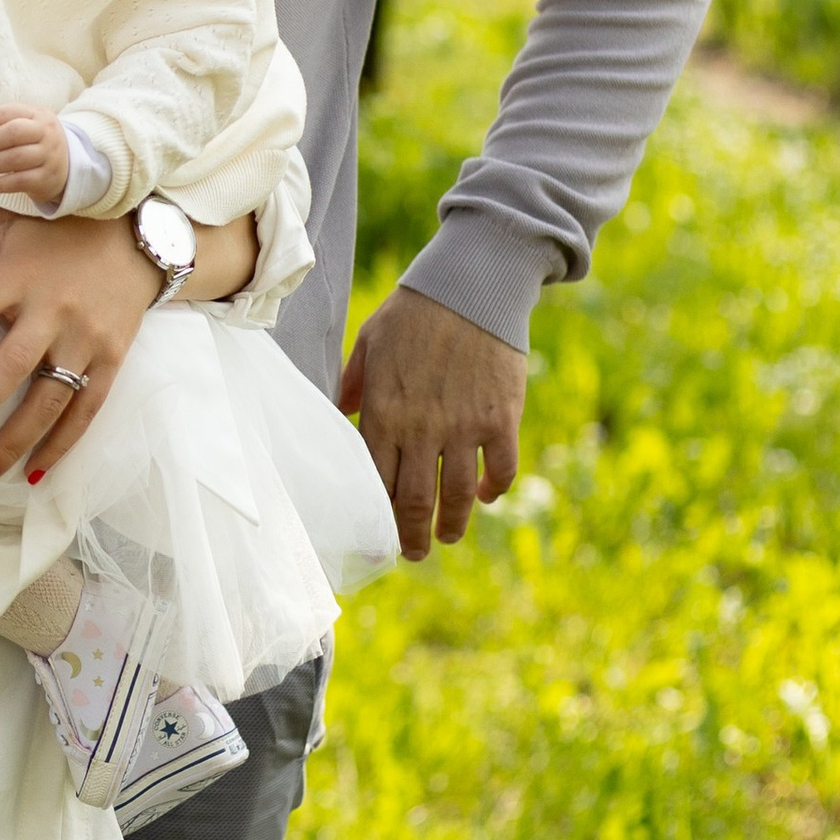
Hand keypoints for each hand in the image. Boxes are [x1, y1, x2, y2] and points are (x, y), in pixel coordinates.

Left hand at [0, 103, 71, 210]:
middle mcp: (47, 132)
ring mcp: (50, 155)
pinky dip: (1, 184)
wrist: (67, 166)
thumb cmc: (36, 143)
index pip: (7, 112)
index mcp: (38, 114)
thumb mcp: (27, 124)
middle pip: (13, 132)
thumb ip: (2, 124)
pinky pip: (21, 181)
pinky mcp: (47, 178)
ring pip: (16, 158)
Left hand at [0, 208, 259, 486]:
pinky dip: (60, 446)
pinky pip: (84, 411)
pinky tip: (34, 475)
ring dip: (12, 443)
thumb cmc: (65, 234)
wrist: (140, 242)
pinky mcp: (110, 362)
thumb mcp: (20, 219)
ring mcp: (85, 341)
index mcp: (22, 276)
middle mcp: (53, 311)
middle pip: (10, 366)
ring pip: (47, 401)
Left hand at [338, 285, 525, 559]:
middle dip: (412, 537)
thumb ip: (352, 385)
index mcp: (383, 412)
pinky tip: (483, 496)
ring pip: (456, 496)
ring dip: (451, 525)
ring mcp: (464, 426)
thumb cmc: (414, 311)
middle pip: (413, 502)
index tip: (378, 537)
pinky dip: (491, 491)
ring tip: (446, 536)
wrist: (472, 286)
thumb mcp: (369, 342)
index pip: (375, 482)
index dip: (376, 518)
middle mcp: (422, 427)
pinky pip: (499, 470)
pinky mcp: (500, 419)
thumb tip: (338, 415)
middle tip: (414, 553)